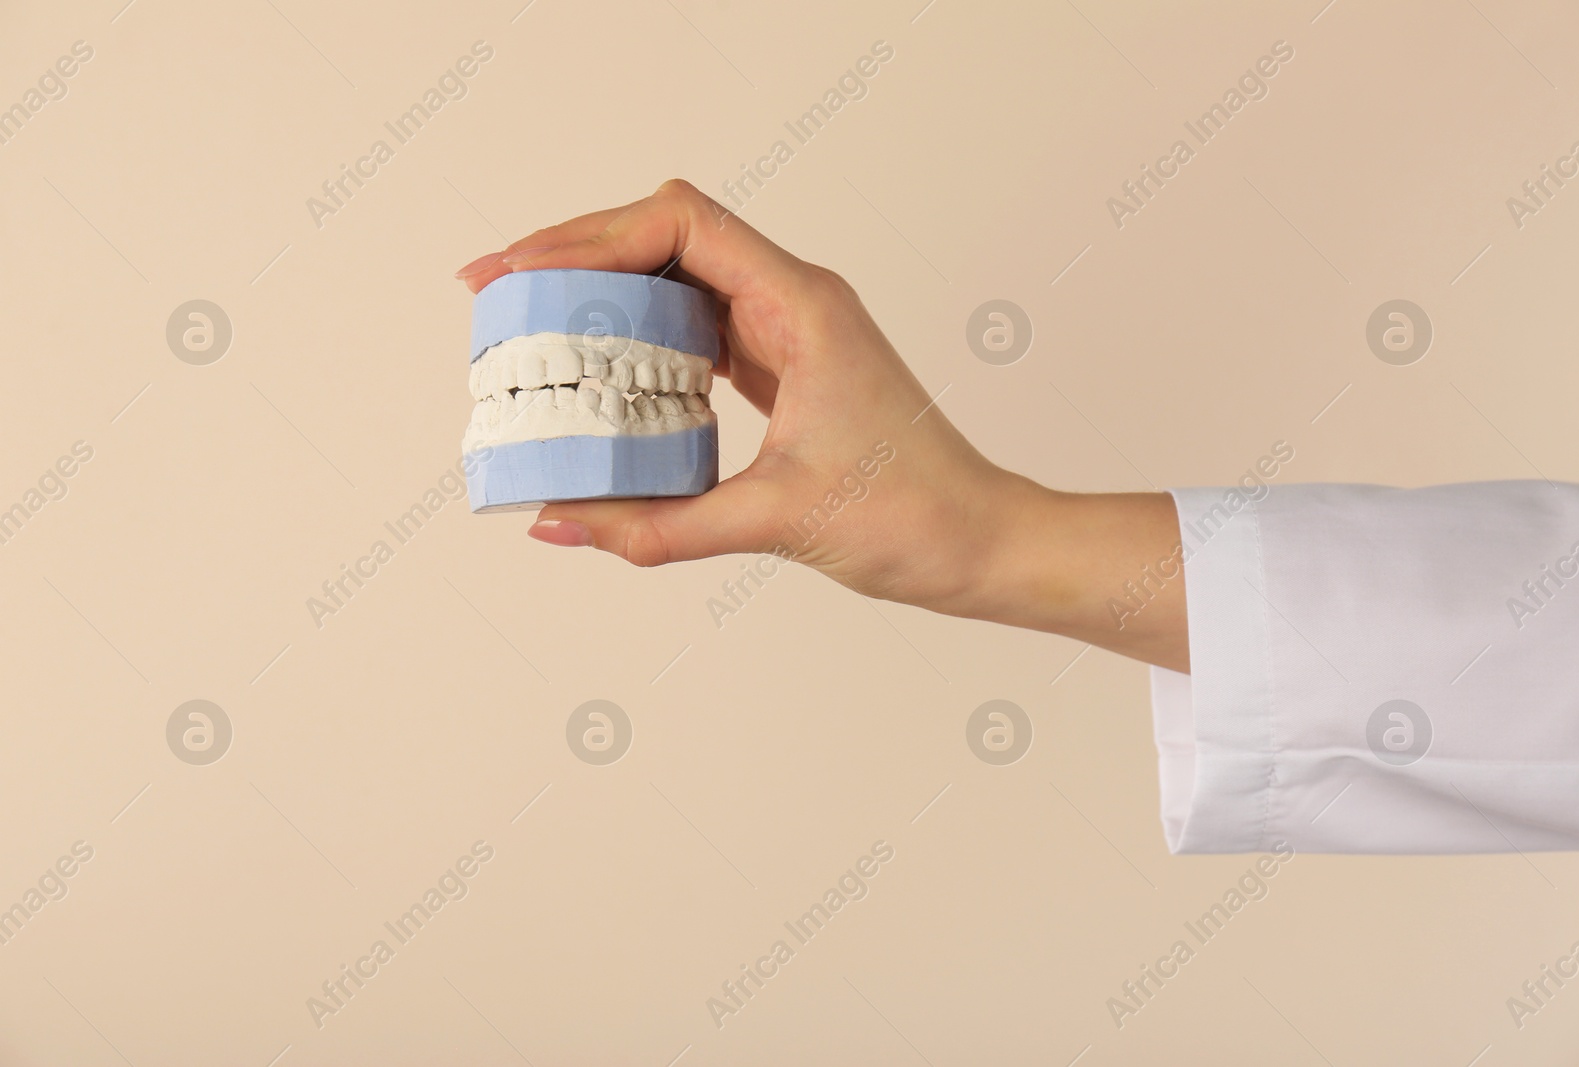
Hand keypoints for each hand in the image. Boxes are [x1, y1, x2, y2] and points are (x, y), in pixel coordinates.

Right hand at [456, 180, 1188, 669]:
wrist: (980, 542)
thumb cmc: (911, 517)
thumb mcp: (771, 520)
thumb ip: (655, 527)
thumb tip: (558, 524)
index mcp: (800, 305)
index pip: (679, 224)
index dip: (588, 235)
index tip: (522, 271)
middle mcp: (795, 300)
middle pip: (668, 237)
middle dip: (578, 255)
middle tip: (501, 293)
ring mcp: (791, 330)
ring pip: (681, 279)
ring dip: (607, 293)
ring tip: (535, 325)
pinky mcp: (787, 365)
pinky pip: (699, 329)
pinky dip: (643, 338)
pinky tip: (600, 370)